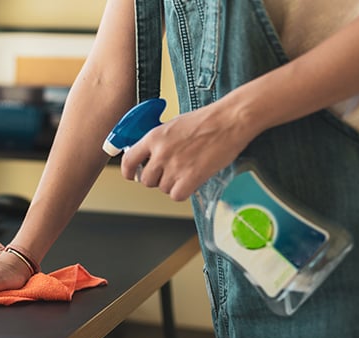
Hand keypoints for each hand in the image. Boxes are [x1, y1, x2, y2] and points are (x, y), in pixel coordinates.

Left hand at [121, 101, 259, 200]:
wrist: (230, 120)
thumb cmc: (207, 120)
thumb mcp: (173, 125)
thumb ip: (159, 141)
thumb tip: (151, 155)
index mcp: (153, 137)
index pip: (128, 160)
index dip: (128, 171)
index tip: (132, 175)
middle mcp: (160, 153)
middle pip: (146, 180)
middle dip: (156, 179)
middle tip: (169, 173)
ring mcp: (175, 166)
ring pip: (162, 188)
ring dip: (172, 185)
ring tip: (186, 171)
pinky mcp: (190, 177)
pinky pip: (176, 195)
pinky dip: (183, 192)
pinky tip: (192, 181)